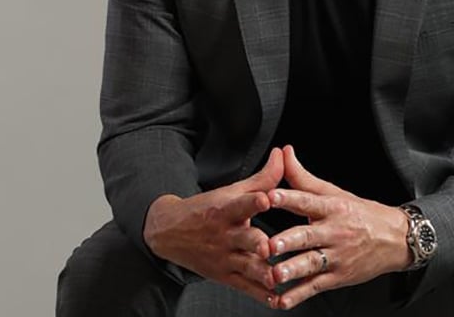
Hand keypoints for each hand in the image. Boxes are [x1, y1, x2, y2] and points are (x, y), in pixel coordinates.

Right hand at [143, 148, 283, 304]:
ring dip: (262, 272)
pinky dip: (260, 294)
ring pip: (246, 266)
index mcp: (226, 210)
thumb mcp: (231, 191)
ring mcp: (225, 257)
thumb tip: (283, 153)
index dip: (254, 201)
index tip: (266, 198)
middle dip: (257, 243)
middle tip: (268, 246)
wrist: (169, 232)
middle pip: (244, 238)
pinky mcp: (225, 276)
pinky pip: (245, 287)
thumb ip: (262, 177)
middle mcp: (225, 235)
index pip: (241, 203)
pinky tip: (276, 299)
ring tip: (276, 277)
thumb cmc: (208, 209)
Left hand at [264, 145, 410, 309]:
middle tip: (270, 245)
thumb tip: (283, 152)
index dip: (289, 198)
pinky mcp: (338, 277)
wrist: (396, 240)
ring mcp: (337, 257)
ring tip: (274, 275)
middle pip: (308, 236)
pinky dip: (297, 295)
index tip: (270, 196)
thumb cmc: (360, 214)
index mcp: (332, 208)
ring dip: (292, 270)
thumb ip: (303, 177)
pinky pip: (315, 287)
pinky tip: (281, 300)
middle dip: (288, 241)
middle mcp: (335, 232)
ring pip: (311, 264)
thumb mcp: (334, 192)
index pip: (308, 201)